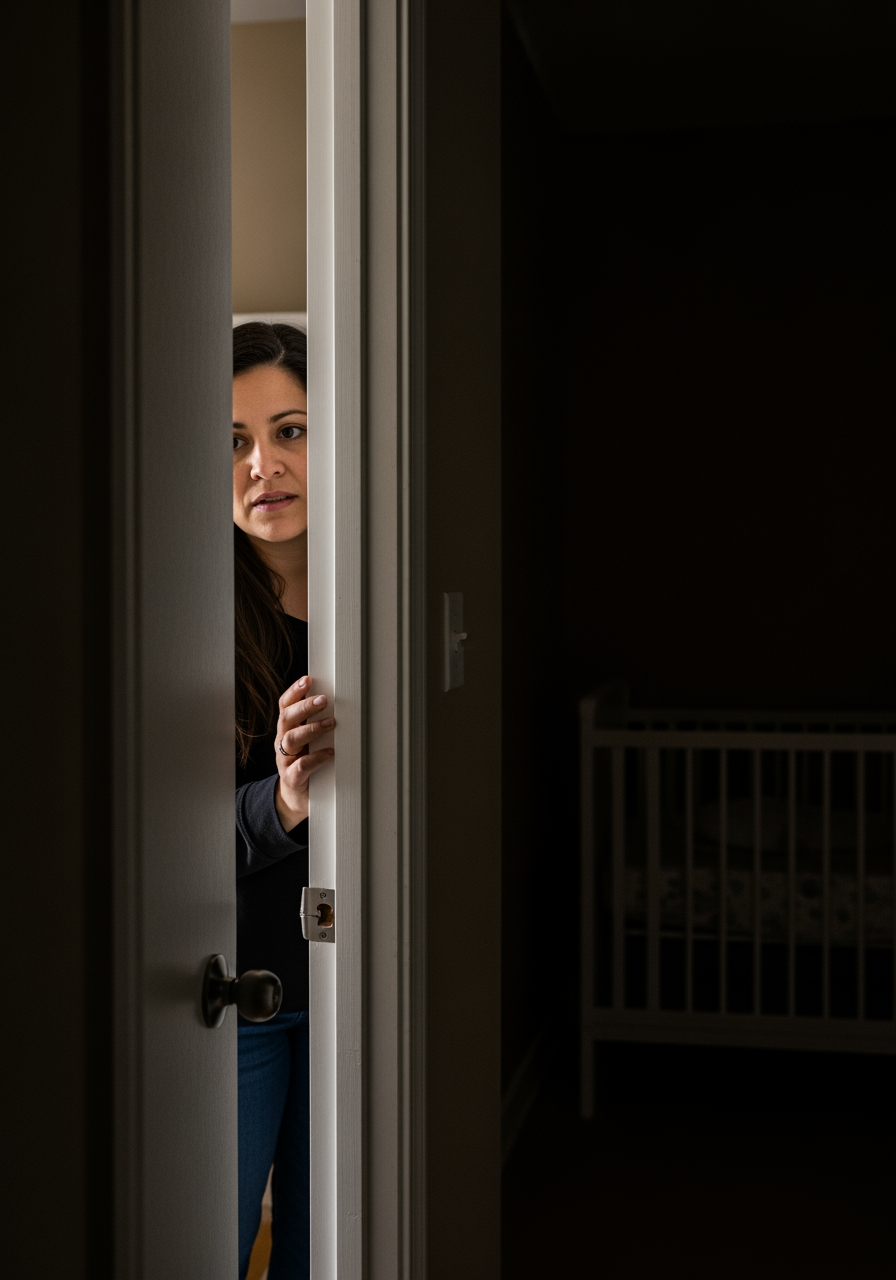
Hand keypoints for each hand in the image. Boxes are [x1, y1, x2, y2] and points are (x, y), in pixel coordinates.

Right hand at [273, 676, 334, 831]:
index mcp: (287, 729)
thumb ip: (316, 722)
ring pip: (291, 740)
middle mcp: (282, 742)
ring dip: (311, 729)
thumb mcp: (309, 740)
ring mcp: (284, 761)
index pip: (285, 706)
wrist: (296, 796)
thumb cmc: (306, 762)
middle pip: (287, 719)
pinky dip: (316, 758)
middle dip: (305, 706)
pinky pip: (301, 766)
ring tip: (330, 723)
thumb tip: (337, 701)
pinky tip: (329, 753)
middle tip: (323, 700)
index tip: (308, 680)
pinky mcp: (292, 778)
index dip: (294, 692)